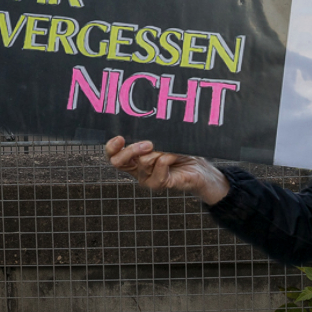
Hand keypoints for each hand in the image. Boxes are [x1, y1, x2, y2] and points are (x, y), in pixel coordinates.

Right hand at [106, 136, 229, 205]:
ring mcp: (147, 179)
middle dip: (131, 150)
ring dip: (158, 151)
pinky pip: (159, 167)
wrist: (199, 168)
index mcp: (133, 158)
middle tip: (148, 144)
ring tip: (169, 150)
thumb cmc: (180, 151)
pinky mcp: (159, 184)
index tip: (120, 138)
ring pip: (143, 161)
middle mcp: (136, 169)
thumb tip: (144, 127)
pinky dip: (168, 157)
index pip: (112, 155)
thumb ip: (150, 136)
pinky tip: (175, 155)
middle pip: (118, 162)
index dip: (111, 147)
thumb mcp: (162, 140)